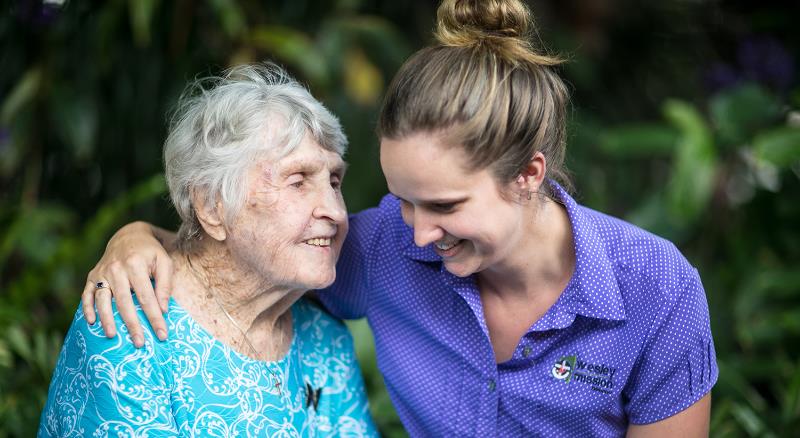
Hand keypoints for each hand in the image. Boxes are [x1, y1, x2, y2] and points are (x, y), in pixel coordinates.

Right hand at [81, 221, 174, 347]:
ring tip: (112, 336)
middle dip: (132, 324)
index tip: (162, 334)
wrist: (129, 235)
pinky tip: (91, 322)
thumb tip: (163, 309)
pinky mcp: (92, 276)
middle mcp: (116, 268)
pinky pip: (86, 294)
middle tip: (139, 343)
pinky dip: (87, 308)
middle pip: (124, 302)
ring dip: (106, 319)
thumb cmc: (151, 253)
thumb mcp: (164, 262)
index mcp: (136, 264)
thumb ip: (165, 285)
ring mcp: (102, 272)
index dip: (154, 317)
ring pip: (102, 300)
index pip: (147, 297)